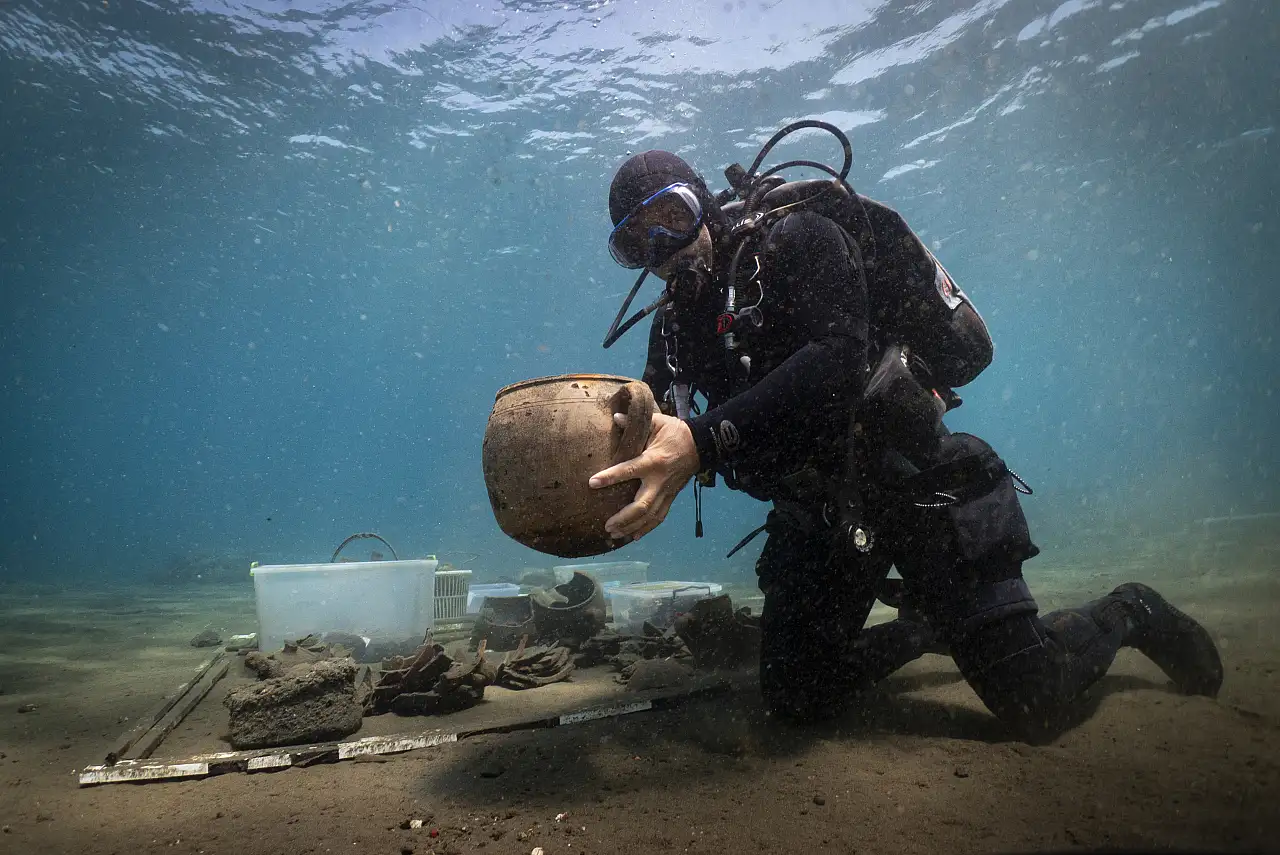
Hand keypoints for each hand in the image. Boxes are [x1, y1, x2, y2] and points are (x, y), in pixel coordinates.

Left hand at [588, 412, 701, 541]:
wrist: (700, 445)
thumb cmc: (674, 432)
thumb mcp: (657, 422)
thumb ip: (635, 422)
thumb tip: (615, 417)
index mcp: (653, 460)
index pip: (629, 470)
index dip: (610, 477)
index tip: (592, 483)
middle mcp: (660, 480)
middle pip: (642, 506)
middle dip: (624, 518)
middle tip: (607, 525)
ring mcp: (667, 491)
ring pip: (650, 516)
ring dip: (632, 527)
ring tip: (615, 534)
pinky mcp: (671, 497)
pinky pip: (659, 517)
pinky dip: (647, 528)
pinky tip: (634, 536)